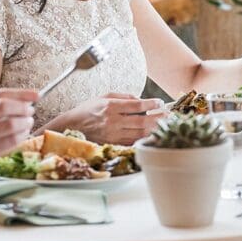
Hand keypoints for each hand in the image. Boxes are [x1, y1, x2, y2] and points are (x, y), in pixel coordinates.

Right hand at [0, 88, 38, 188]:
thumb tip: (23, 100)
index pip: (0, 94)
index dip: (21, 93)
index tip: (36, 95)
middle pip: (5, 106)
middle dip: (23, 107)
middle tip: (30, 110)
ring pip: (11, 124)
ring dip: (25, 122)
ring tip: (28, 122)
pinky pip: (11, 140)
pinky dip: (22, 136)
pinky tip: (23, 134)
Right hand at [48, 93, 164, 145]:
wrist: (71, 127)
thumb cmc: (88, 110)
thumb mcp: (103, 96)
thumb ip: (123, 96)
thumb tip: (140, 99)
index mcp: (111, 107)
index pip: (136, 105)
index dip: (151, 104)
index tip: (160, 103)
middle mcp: (112, 121)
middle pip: (141, 121)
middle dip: (158, 118)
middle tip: (170, 115)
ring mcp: (113, 135)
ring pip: (139, 134)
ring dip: (154, 129)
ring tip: (165, 125)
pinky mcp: (112, 144)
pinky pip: (132, 142)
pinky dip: (143, 139)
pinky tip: (153, 135)